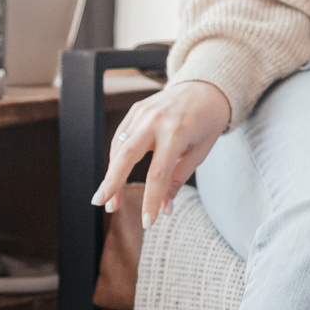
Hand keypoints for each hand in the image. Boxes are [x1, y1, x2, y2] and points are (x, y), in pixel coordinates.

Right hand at [90, 79, 231, 226]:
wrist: (205, 87)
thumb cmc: (207, 123)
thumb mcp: (199, 153)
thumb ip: (178, 179)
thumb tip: (165, 208)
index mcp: (177, 132)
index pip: (158, 173)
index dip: (150, 200)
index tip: (147, 222)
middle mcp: (156, 120)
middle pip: (126, 155)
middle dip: (112, 182)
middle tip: (102, 204)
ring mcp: (142, 112)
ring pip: (119, 147)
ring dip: (112, 176)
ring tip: (111, 201)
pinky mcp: (135, 110)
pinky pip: (121, 137)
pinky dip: (116, 159)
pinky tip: (116, 178)